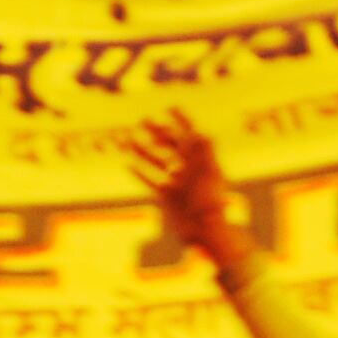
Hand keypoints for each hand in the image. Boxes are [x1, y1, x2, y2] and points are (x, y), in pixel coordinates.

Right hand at [125, 111, 256, 286]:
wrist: (206, 232)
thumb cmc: (210, 203)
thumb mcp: (208, 175)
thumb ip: (204, 152)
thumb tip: (200, 132)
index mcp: (202, 160)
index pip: (191, 134)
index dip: (182, 119)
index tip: (170, 105)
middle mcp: (189, 169)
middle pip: (171, 144)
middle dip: (158, 130)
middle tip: (142, 119)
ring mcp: (177, 182)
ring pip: (157, 160)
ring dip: (143, 149)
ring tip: (128, 138)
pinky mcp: (167, 196)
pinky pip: (151, 181)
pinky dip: (139, 172)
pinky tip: (127, 165)